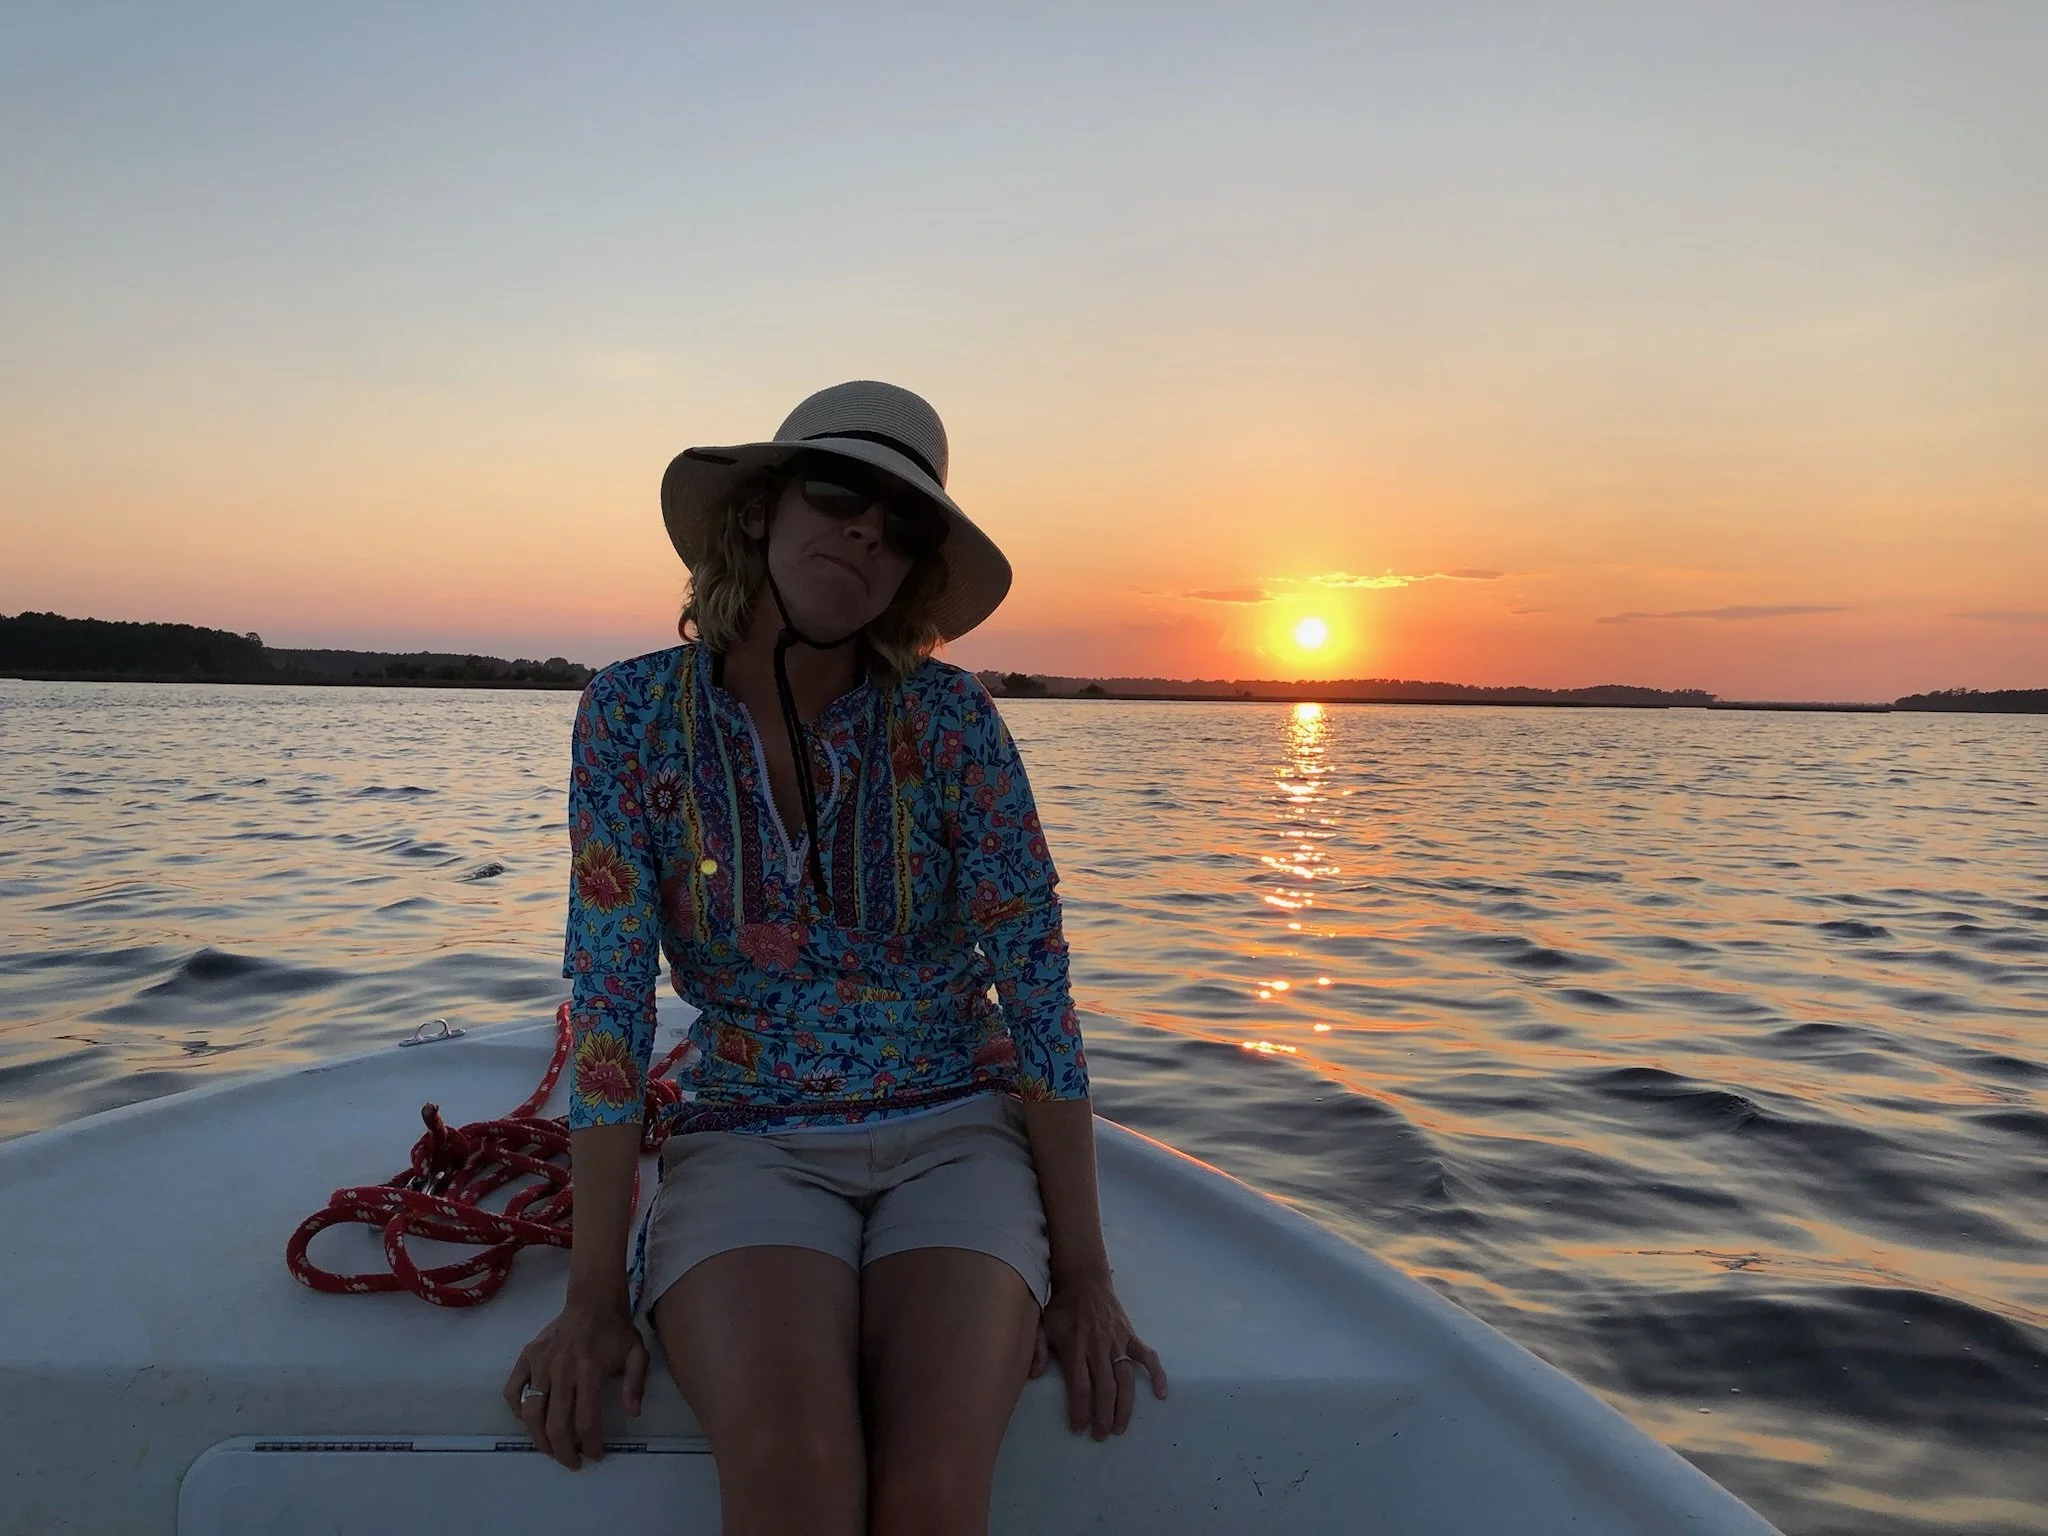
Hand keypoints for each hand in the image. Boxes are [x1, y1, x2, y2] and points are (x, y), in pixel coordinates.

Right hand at [503, 1298, 649, 1469]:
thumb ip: (635, 1383)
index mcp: (590, 1370)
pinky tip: (530, 1420)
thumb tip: (632, 1413)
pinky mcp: (527, 1357)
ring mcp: (540, 1363)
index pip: (586, 1420)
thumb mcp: (637, 1353)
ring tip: (551, 1450)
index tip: (595, 1455)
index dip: (590, 1444)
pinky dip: (517, 1410)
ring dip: (539, 1439)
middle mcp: (562, 1369)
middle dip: (564, 1451)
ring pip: (532, 1413)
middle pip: (557, 1424)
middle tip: (572, 1462)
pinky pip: (513, 1391)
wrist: (592, 1299)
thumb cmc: (615, 1331)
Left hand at [1037, 1269, 1166, 1439]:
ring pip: (1125, 1380)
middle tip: (1100, 1436)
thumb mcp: (1042, 1325)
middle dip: (1103, 1417)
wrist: (1084, 1279)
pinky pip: (1147, 1357)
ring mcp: (1117, 1342)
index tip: (1079, 1428)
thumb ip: (1036, 1349)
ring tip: (1120, 1428)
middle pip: (1104, 1389)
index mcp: (1075, 1347)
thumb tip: (1032, 1375)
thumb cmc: (1061, 1307)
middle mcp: (1098, 1347)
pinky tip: (1160, 1394)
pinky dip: (1156, 1375)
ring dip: (1124, 1407)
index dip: (1080, 1410)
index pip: (1079, 1386)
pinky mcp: (1131, 1336)